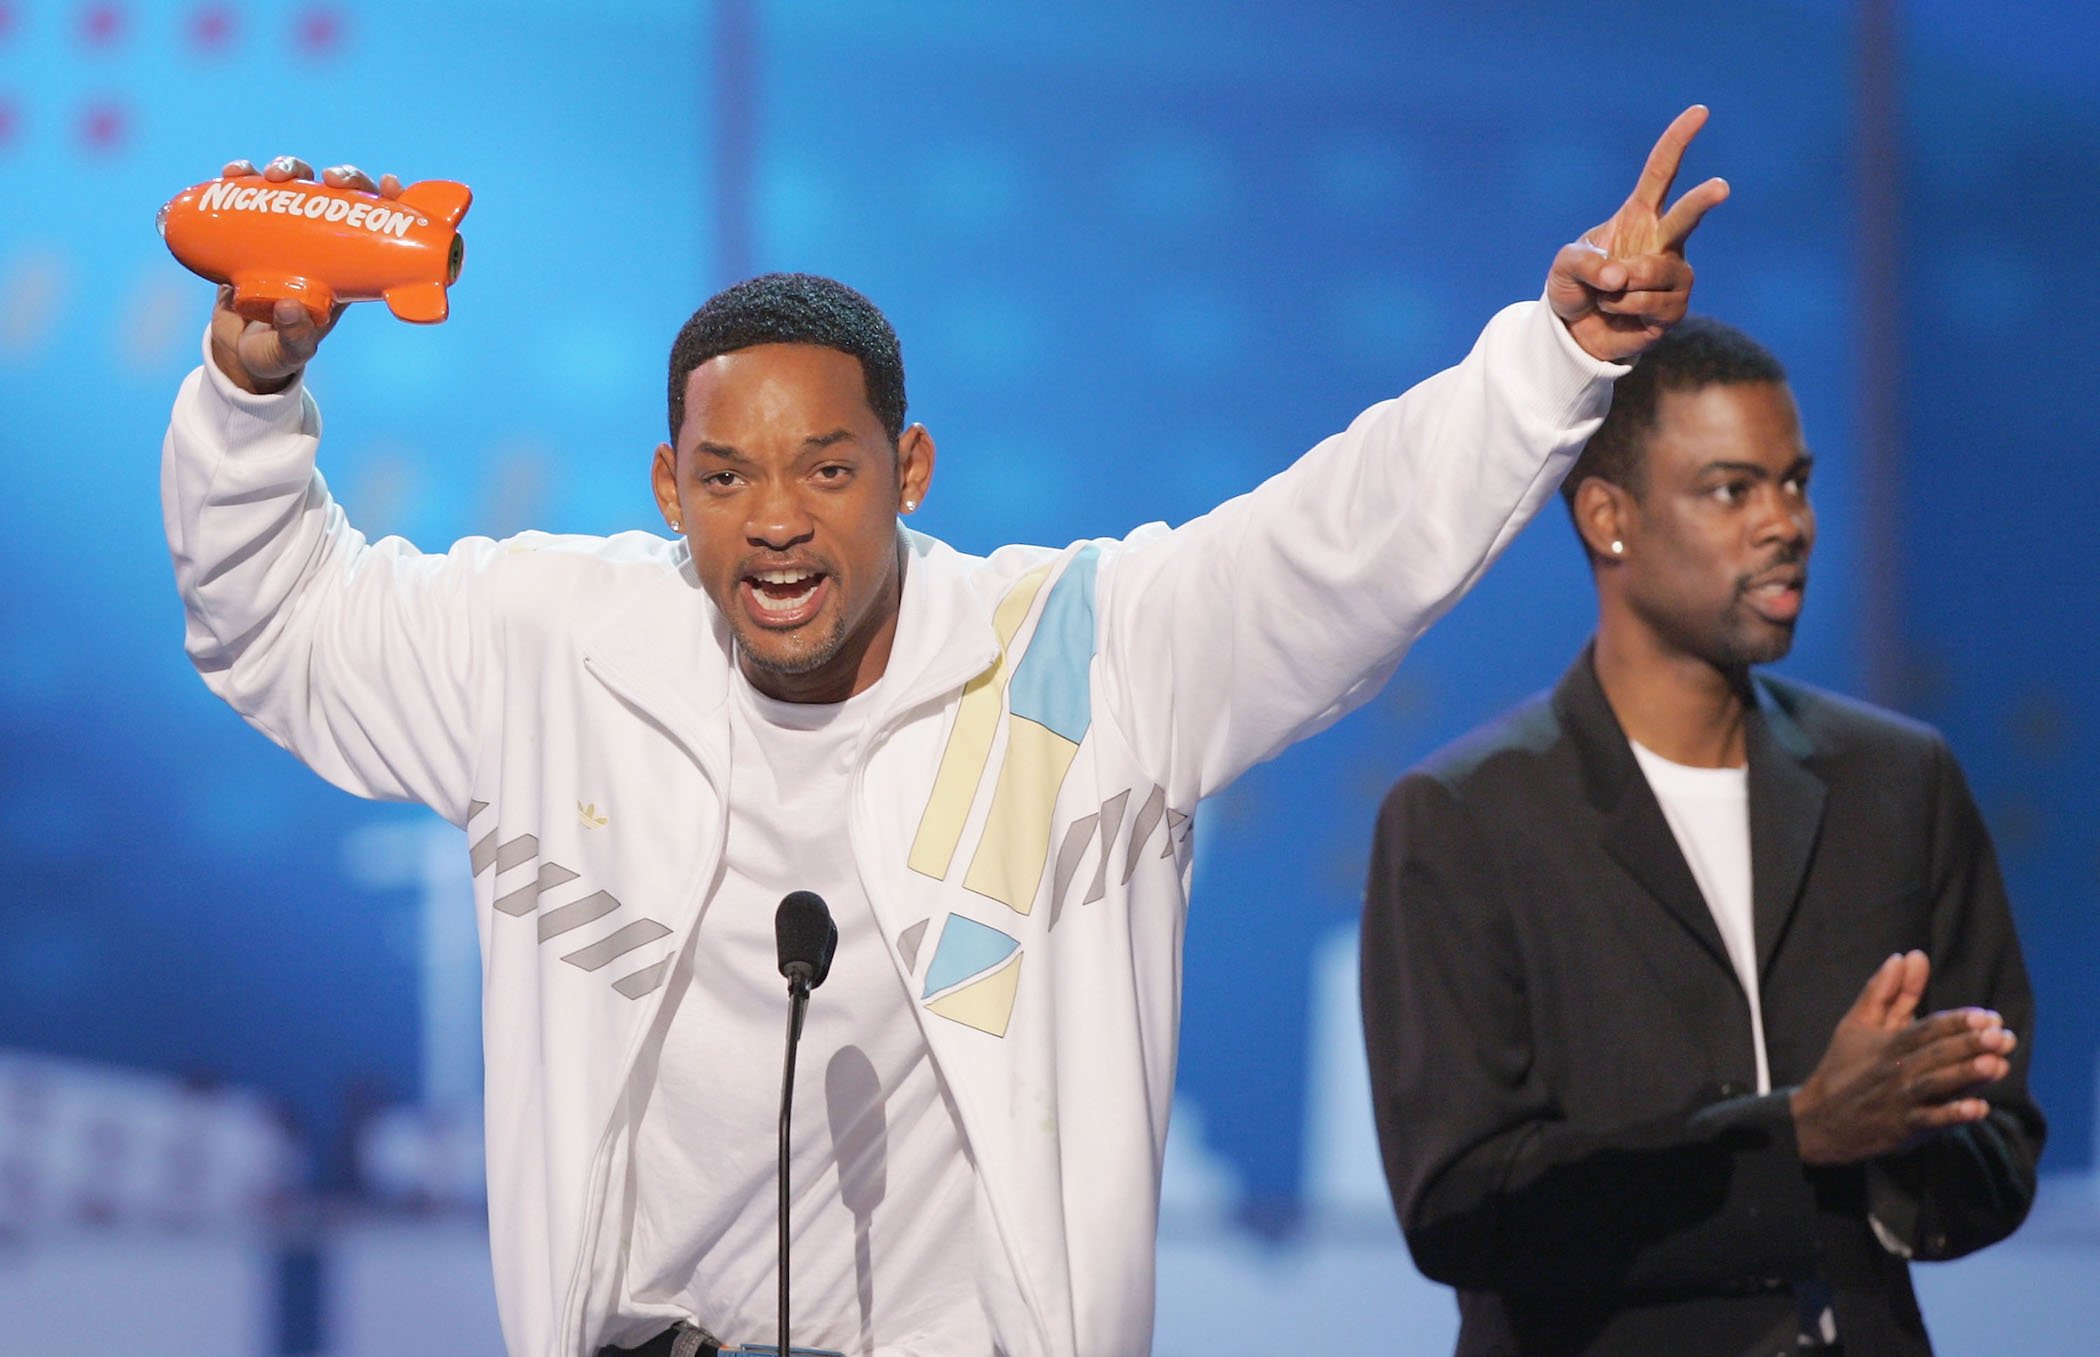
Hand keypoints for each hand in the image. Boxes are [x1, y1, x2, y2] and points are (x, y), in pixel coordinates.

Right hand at [206, 155, 403, 394]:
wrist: (233, 350)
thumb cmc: (276, 352)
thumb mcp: (289, 350)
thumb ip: (295, 338)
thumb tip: (289, 308)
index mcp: (347, 268)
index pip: (378, 228)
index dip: (389, 201)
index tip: (388, 184)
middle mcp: (322, 244)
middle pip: (340, 196)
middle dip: (342, 177)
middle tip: (330, 180)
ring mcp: (285, 230)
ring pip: (297, 185)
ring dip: (291, 168)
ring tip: (275, 175)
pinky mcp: (250, 227)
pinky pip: (250, 192)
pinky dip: (243, 175)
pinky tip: (235, 172)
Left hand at [1546, 105, 1729, 362]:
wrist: (1578, 332)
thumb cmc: (1575, 287)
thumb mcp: (1564, 267)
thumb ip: (1585, 263)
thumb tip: (1619, 277)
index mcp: (1638, 217)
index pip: (1661, 172)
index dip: (1677, 142)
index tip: (1700, 112)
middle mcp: (1663, 240)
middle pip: (1686, 216)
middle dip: (1702, 201)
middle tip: (1721, 187)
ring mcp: (1673, 274)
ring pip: (1655, 272)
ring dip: (1620, 288)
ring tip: (1607, 296)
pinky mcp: (1675, 307)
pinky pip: (1650, 304)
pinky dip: (1623, 309)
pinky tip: (1620, 313)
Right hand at [1789, 950, 2016, 1166]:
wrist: (1820, 1119)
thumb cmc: (1845, 1066)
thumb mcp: (1859, 1024)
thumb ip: (1886, 991)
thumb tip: (1907, 956)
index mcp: (1888, 1043)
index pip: (1926, 1029)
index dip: (1956, 1022)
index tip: (1986, 1016)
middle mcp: (1896, 1069)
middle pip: (1936, 1054)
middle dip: (1969, 1045)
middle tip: (2001, 1037)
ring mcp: (1901, 1099)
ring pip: (1937, 1084)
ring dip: (1966, 1075)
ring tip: (1998, 1065)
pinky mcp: (1905, 1127)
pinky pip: (1931, 1121)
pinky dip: (1953, 1115)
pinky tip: (1979, 1108)